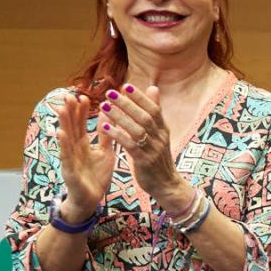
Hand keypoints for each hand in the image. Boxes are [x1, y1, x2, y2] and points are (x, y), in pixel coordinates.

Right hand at [53, 92, 113, 223]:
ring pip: (66, 138)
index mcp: (83, 144)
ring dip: (63, 123)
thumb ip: (105, 137)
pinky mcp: (69, 170)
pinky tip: (60, 133)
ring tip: (60, 108)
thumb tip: (108, 117)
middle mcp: (74, 149)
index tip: (83, 96)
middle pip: (71, 127)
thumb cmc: (96, 176)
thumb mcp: (105, 153)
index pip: (81, 124)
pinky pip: (66, 155)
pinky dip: (63, 144)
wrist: (90, 200)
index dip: (81, 111)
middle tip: (69, 95)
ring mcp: (70, 159)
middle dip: (70, 112)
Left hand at [98, 84, 181, 201]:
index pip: (154, 109)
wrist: (166, 185)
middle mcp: (160, 138)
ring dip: (120, 117)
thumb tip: (153, 87)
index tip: (125, 85)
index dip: (140, 97)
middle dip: (127, 104)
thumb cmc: (159, 157)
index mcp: (164, 130)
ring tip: (103, 106)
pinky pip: (130, 145)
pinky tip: (105, 127)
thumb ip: (154, 112)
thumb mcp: (160, 133)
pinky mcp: (145, 161)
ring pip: (137, 129)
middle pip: (145, 117)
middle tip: (110, 93)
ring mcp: (154, 150)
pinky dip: (118, 135)